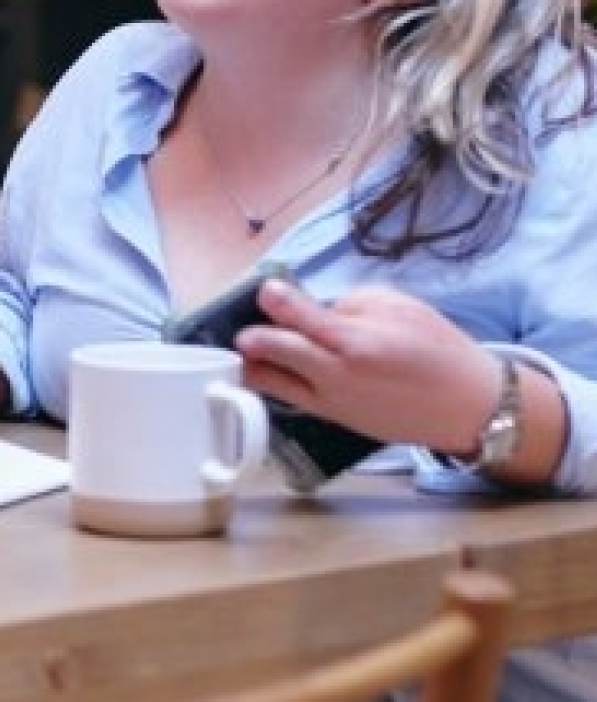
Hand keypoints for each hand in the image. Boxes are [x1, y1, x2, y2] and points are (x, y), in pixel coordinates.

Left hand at [237, 278, 500, 455]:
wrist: (467, 405)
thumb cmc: (439, 350)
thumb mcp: (399, 306)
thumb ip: (352, 304)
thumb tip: (323, 311)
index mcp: (355, 342)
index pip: (301, 318)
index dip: (277, 301)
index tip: (265, 289)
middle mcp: (338, 376)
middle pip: (281, 355)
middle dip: (256, 340)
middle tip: (242, 329)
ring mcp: (336, 403)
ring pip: (280, 387)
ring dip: (257, 369)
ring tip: (242, 355)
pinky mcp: (340, 420)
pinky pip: (299, 401)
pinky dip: (281, 387)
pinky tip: (271, 374)